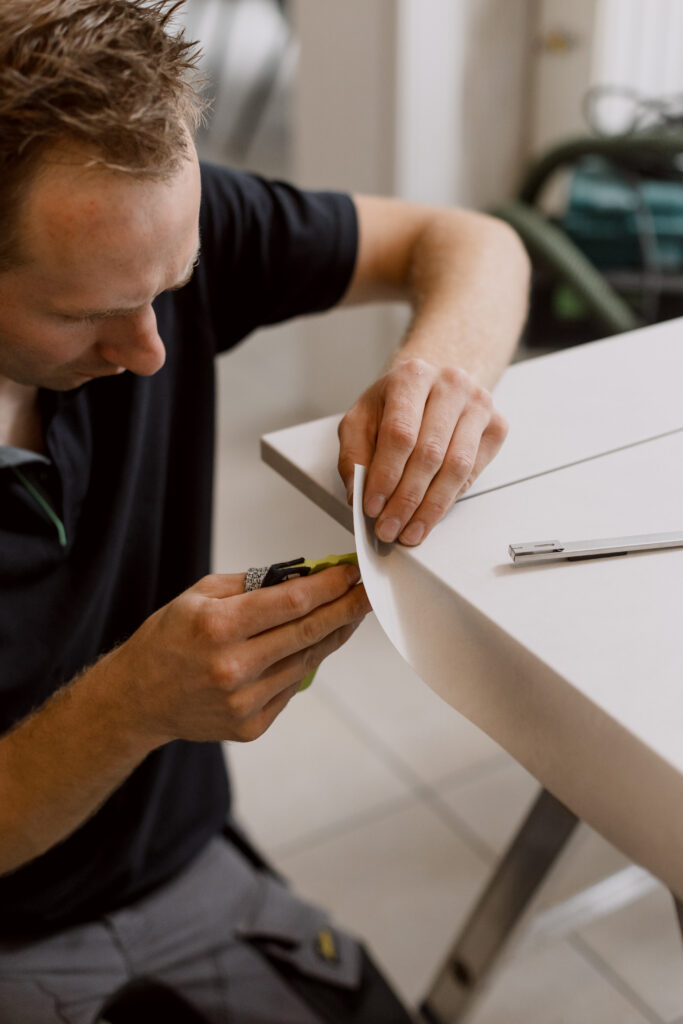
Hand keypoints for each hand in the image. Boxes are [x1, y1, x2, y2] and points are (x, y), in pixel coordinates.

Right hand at [110, 565, 369, 744]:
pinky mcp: (251, 725)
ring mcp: (244, 701)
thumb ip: (252, 585)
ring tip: (348, 615)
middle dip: (346, 609)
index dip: (330, 585)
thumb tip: (306, 577)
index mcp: (218, 627)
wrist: (138, 699)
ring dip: (333, 635)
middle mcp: (233, 667)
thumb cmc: (168, 640)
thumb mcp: (199, 596)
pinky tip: (311, 646)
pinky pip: (291, 687)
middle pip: (309, 632)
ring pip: (307, 661)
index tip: (350, 573)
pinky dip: (304, 663)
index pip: (293, 602)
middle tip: (368, 593)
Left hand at [338, 358, 507, 544]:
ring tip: (410, 531)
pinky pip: (473, 473)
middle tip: (389, 528)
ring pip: (457, 467)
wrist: (432, 387)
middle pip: (429, 454)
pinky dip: (449, 499)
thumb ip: (354, 455)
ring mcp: (478, 405)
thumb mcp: (361, 420)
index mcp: (412, 377)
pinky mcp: (496, 426)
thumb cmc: (394, 406)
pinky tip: (430, 515)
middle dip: (406, 500)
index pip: (400, 434)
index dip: (385, 475)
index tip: (372, 506)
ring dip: (430, 507)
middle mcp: (450, 385)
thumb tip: (358, 494)